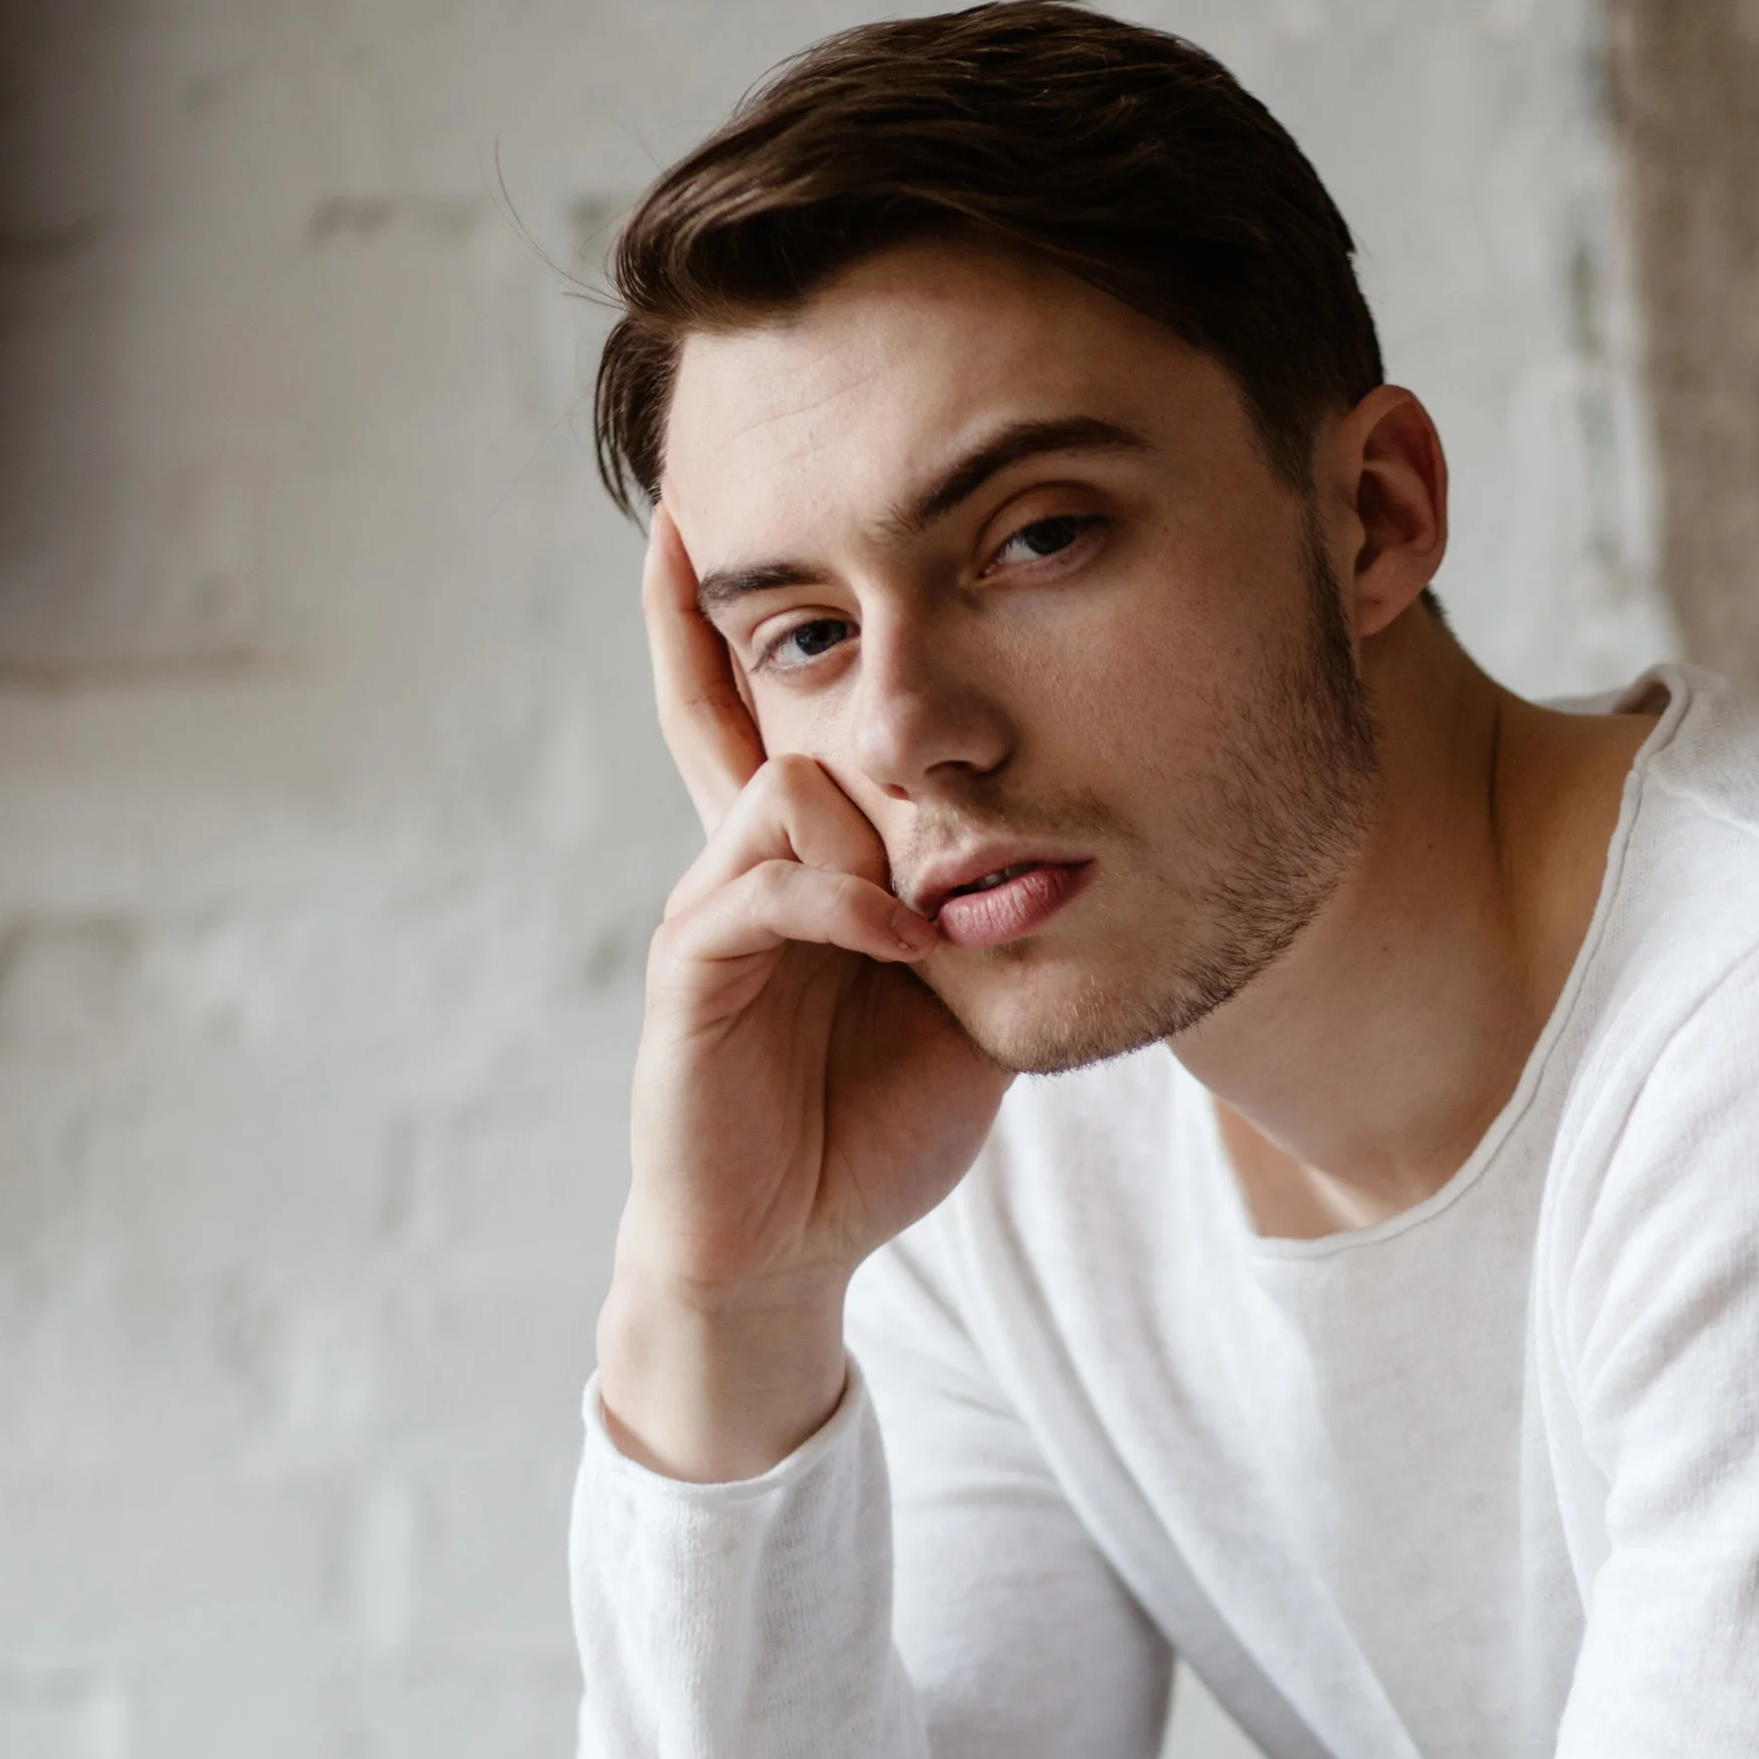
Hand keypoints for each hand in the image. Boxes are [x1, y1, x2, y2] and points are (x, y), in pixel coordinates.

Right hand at [599, 511, 1011, 1477]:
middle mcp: (742, 862)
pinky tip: (896, 947)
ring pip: (789, 781)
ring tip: (927, 920)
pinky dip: (843, 903)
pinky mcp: (689, 971)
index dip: (728, 618)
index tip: (718, 512)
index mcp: (803, 859)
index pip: (758, 710)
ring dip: (879, 834)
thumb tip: (1070, 841)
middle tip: (919, 729)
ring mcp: (710, 910)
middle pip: (776, 713)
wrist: (792, 1246)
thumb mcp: (970, 997)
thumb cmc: (879, 1121)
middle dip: (846, 693)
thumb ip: (994, 911)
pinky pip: (764, 883)